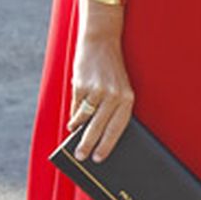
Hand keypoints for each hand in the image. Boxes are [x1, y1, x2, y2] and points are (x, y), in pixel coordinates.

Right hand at [68, 26, 134, 162]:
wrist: (101, 41)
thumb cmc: (111, 70)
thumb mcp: (119, 87)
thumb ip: (112, 108)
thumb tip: (98, 134)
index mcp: (127, 97)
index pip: (118, 127)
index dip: (108, 144)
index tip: (100, 159)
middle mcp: (113, 95)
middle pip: (99, 127)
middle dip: (89, 144)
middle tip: (82, 157)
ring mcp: (96, 90)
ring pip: (85, 118)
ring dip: (79, 131)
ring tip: (75, 140)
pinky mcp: (81, 85)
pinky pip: (76, 107)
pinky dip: (74, 116)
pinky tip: (73, 123)